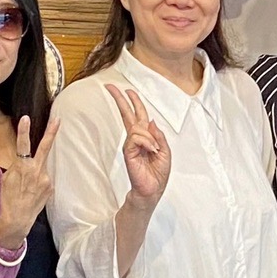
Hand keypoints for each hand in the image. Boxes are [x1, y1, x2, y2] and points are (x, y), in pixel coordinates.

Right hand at [0, 110, 54, 248]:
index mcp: (23, 167)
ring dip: (35, 171)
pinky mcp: (51, 187)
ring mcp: (47, 179)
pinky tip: (32, 192)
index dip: (23, 131)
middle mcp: (37, 171)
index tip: (25, 118)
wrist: (18, 219)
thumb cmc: (8, 198)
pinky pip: (44, 179)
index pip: (23, 145)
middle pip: (45, 148)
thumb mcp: (7, 178)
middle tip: (58, 119)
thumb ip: (18, 165)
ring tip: (27, 186)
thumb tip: (24, 160)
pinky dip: (38, 182)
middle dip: (51, 132)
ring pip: (41, 167)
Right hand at [109, 85, 171, 203]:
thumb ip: (159, 135)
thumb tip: (151, 121)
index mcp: (145, 136)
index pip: (137, 115)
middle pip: (128, 114)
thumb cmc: (157, 174)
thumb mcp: (165, 151)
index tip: (126, 91)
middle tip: (111, 87)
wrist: (152, 190)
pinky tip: (150, 150)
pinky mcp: (129, 151)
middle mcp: (136, 138)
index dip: (133, 101)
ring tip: (153, 150)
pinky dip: (146, 142)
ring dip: (148, 137)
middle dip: (121, 99)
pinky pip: (136, 138)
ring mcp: (131, 144)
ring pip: (137, 127)